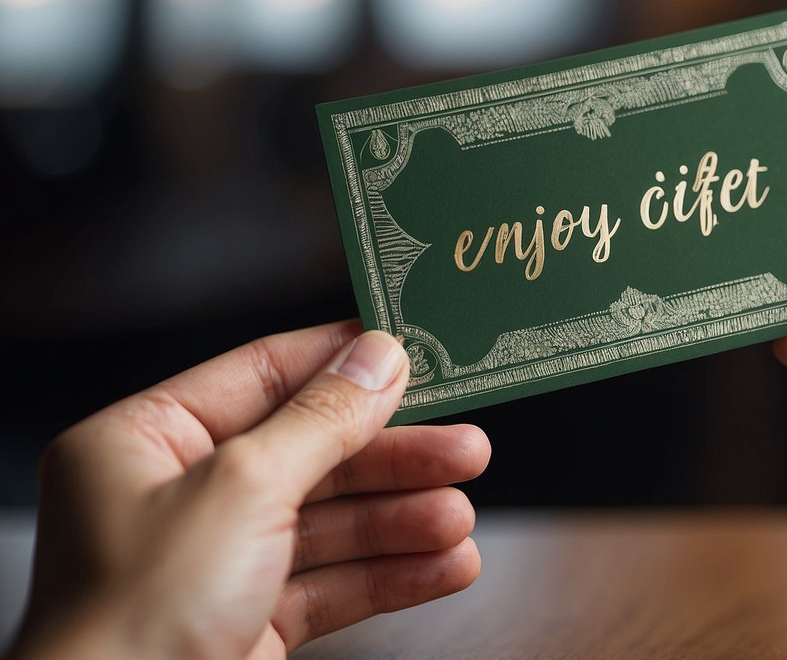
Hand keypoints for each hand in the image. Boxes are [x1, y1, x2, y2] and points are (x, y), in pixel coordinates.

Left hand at [8, 323, 490, 659]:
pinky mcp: (247, 622)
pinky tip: (444, 566)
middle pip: (312, 452)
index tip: (414, 351)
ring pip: (331, 523)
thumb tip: (377, 356)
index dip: (343, 362)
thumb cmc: (132, 619)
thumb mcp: (242, 488)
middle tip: (466, 448)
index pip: (263, 375)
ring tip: (460, 520)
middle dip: (394, 457)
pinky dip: (390, 574)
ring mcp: (215, 564)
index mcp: (145, 442)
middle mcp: (178, 496)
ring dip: (403, 520)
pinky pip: (332, 583)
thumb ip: (321, 420)